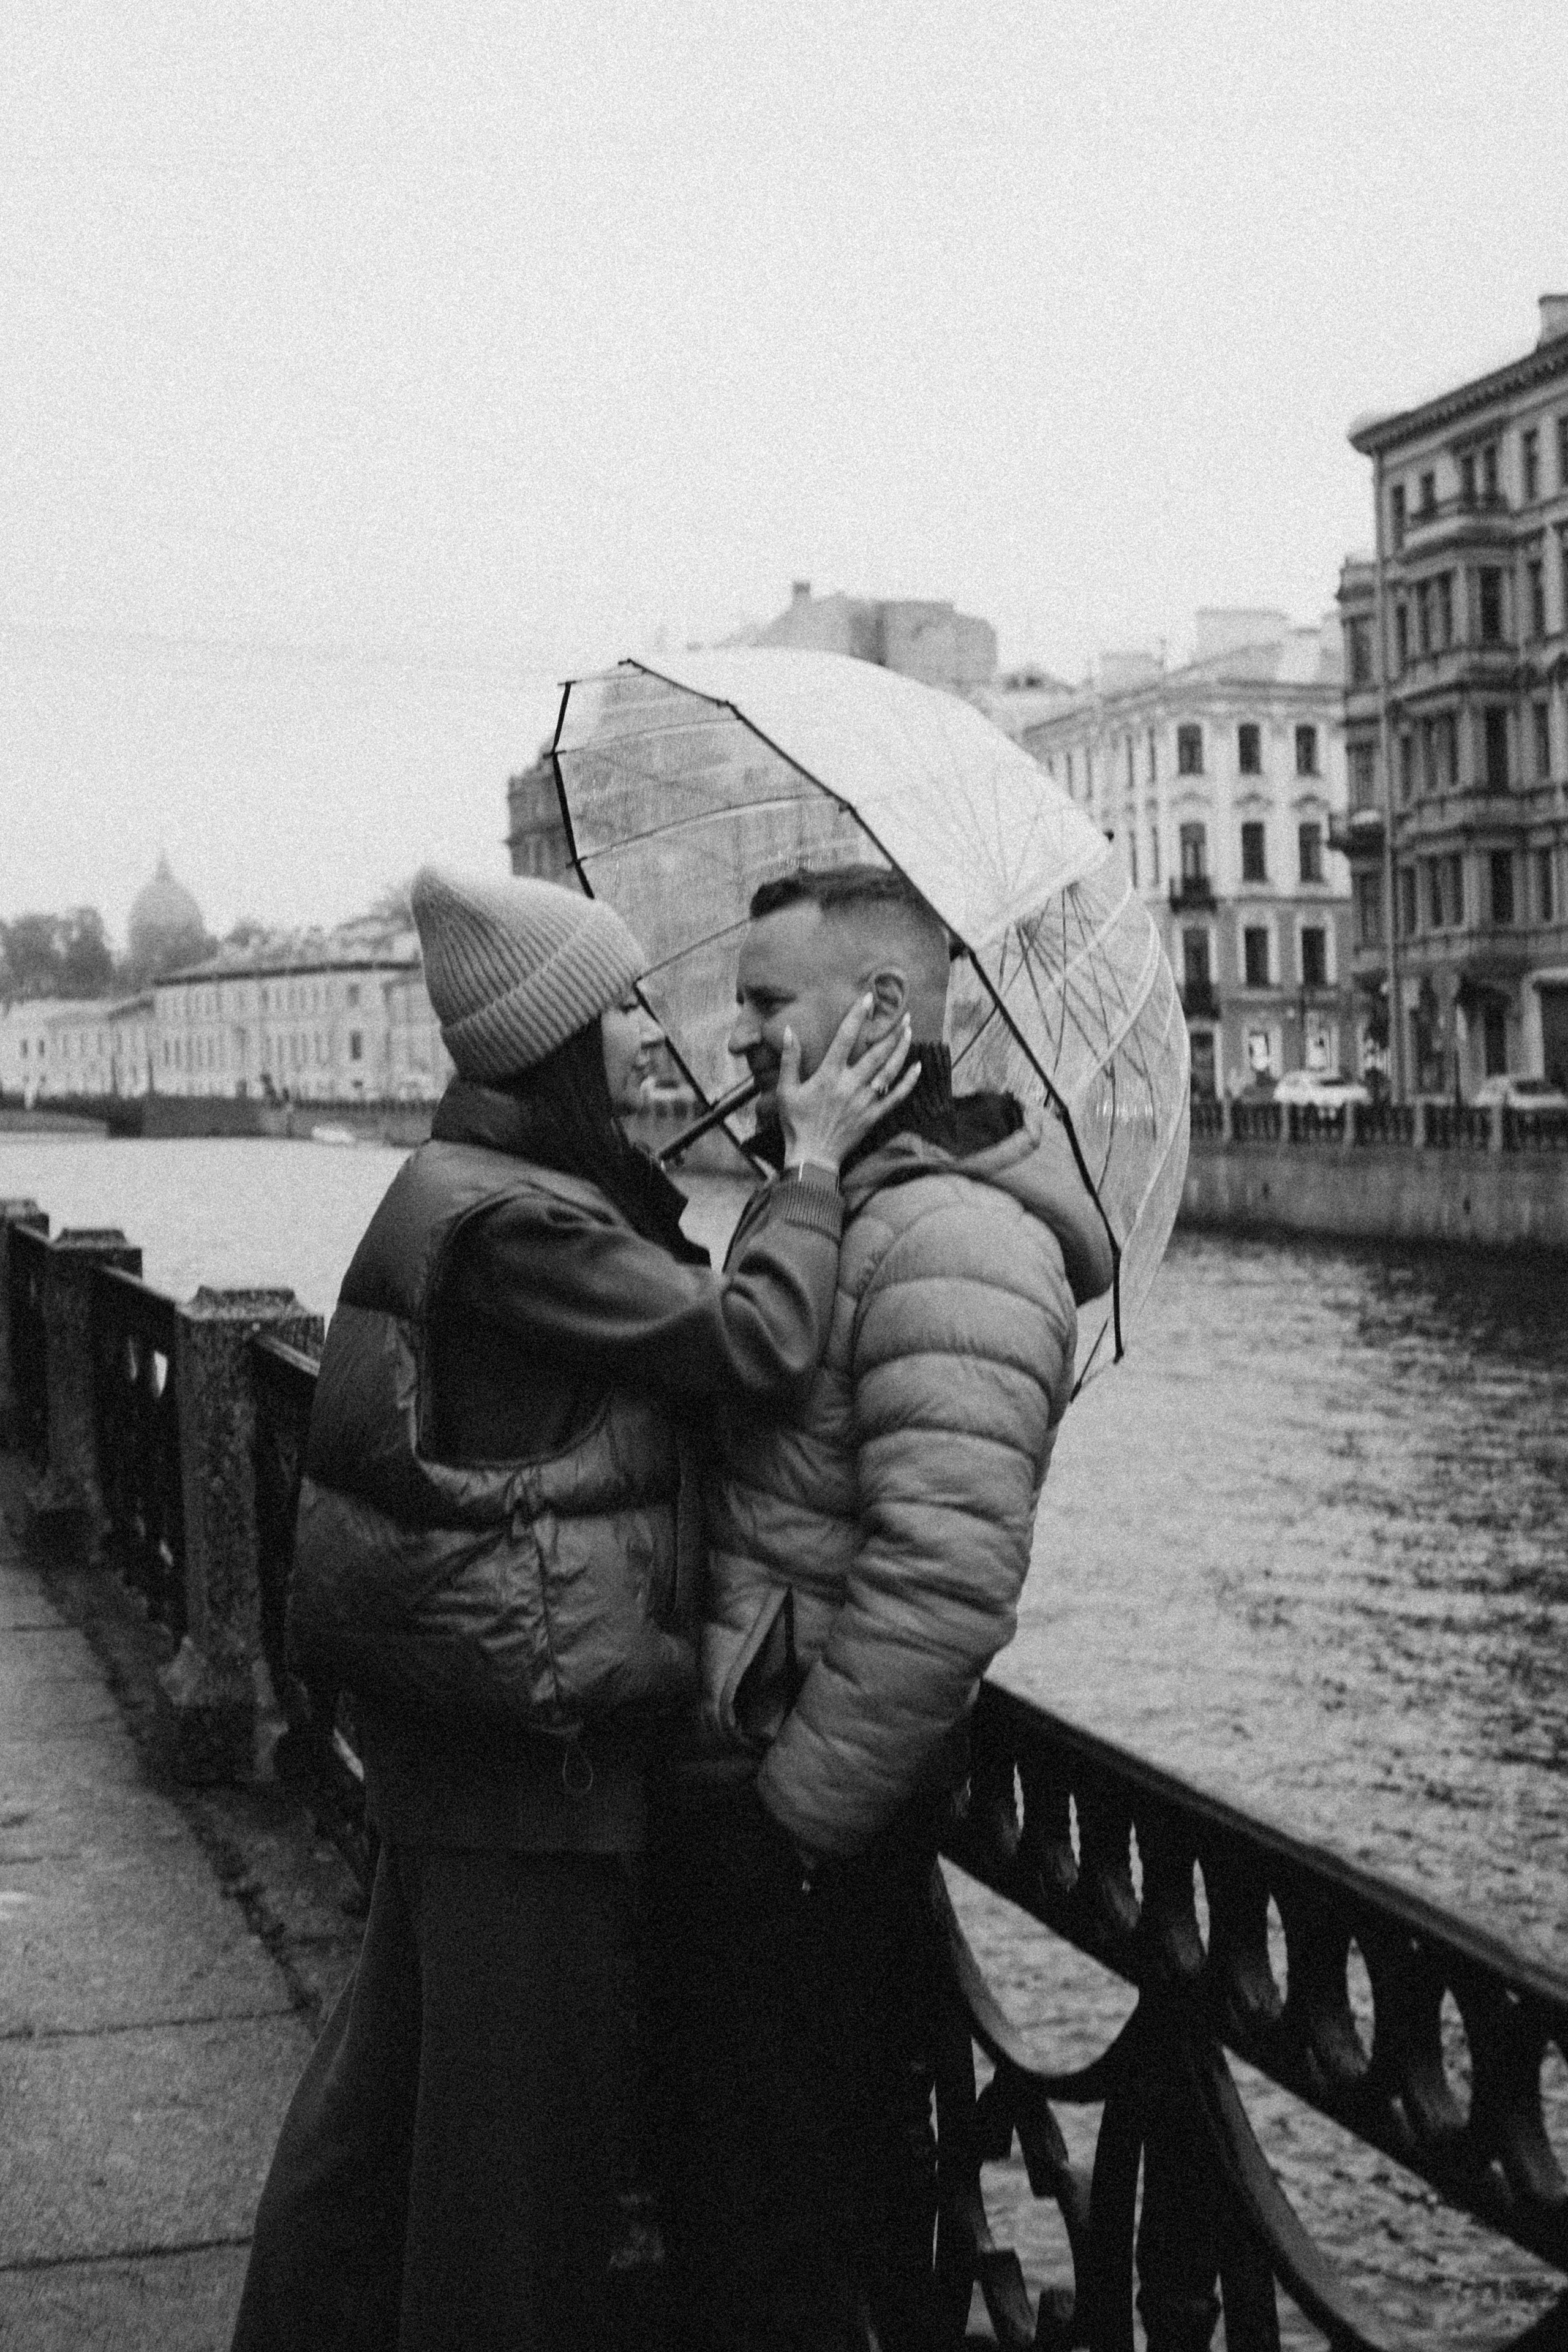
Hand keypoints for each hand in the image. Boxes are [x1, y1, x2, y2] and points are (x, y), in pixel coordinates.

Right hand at [777, 996, 920, 1173]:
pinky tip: (917, 1068)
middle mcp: (850, 1085)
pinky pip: (896, 1097)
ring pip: (889, 1071)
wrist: (812, 1157)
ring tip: (909, 1032)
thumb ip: (790, 1059)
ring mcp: (865, 1101)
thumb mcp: (786, 1091)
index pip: (845, 1038)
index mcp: (828, 1076)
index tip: (868, 999)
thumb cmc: (796, 1123)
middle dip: (890, 1031)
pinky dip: (908, 1082)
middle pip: (876, 1052)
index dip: (857, 1016)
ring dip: (901, 1050)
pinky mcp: (874, 1116)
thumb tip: (789, 1031)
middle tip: (903, 1014)